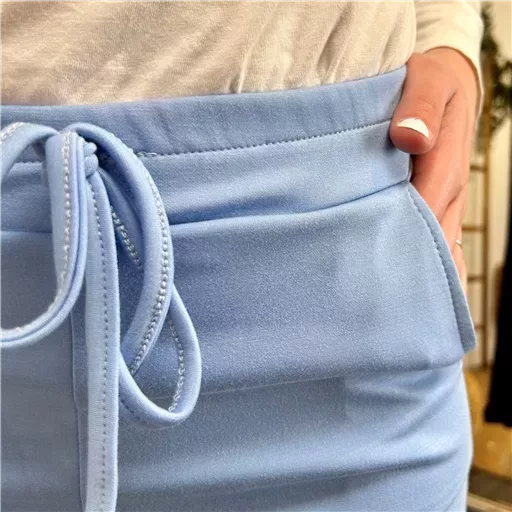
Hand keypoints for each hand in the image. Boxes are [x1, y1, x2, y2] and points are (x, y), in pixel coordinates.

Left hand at [390, 48, 479, 290]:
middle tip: (379, 303)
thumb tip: (410, 139)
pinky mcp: (436, 205)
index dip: (404, 236)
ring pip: (434, 243)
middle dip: (408, 265)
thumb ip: (419, 106)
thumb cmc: (429, 82)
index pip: (424, 208)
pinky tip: (414, 290)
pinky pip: (434, 239)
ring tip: (392, 307)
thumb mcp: (426, 79)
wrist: (445, 86)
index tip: (381, 267)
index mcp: (441, 163)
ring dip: (416, 270)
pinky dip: (426, 262)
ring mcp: (443, 202)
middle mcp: (445, 191)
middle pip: (430, 236)